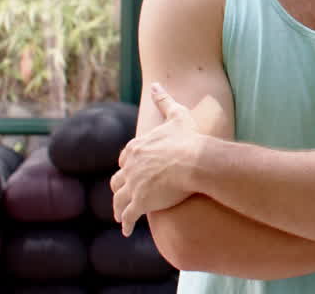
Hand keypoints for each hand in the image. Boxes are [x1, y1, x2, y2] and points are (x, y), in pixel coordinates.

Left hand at [111, 82, 203, 235]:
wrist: (195, 161)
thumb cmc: (189, 138)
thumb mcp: (177, 115)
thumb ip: (164, 100)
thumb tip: (156, 83)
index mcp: (137, 147)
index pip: (126, 158)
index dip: (128, 165)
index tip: (130, 171)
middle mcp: (130, 167)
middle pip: (118, 180)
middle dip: (120, 187)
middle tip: (122, 194)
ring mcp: (134, 185)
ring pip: (119, 199)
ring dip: (118, 207)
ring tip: (120, 215)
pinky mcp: (141, 202)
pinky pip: (128, 216)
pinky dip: (125, 223)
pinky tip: (125, 230)